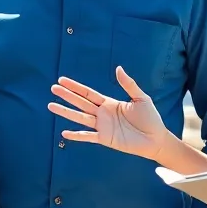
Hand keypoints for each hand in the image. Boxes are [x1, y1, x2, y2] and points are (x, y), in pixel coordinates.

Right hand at [48, 66, 172, 161]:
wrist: (156, 139)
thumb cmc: (150, 118)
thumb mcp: (141, 98)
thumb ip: (128, 84)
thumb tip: (118, 68)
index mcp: (109, 103)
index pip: (88, 93)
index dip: (75, 87)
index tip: (62, 80)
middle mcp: (102, 114)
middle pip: (81, 103)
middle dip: (67, 96)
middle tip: (53, 88)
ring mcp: (102, 127)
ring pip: (80, 118)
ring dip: (66, 112)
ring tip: (51, 106)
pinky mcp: (105, 139)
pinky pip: (88, 137)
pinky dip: (76, 135)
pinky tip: (64, 133)